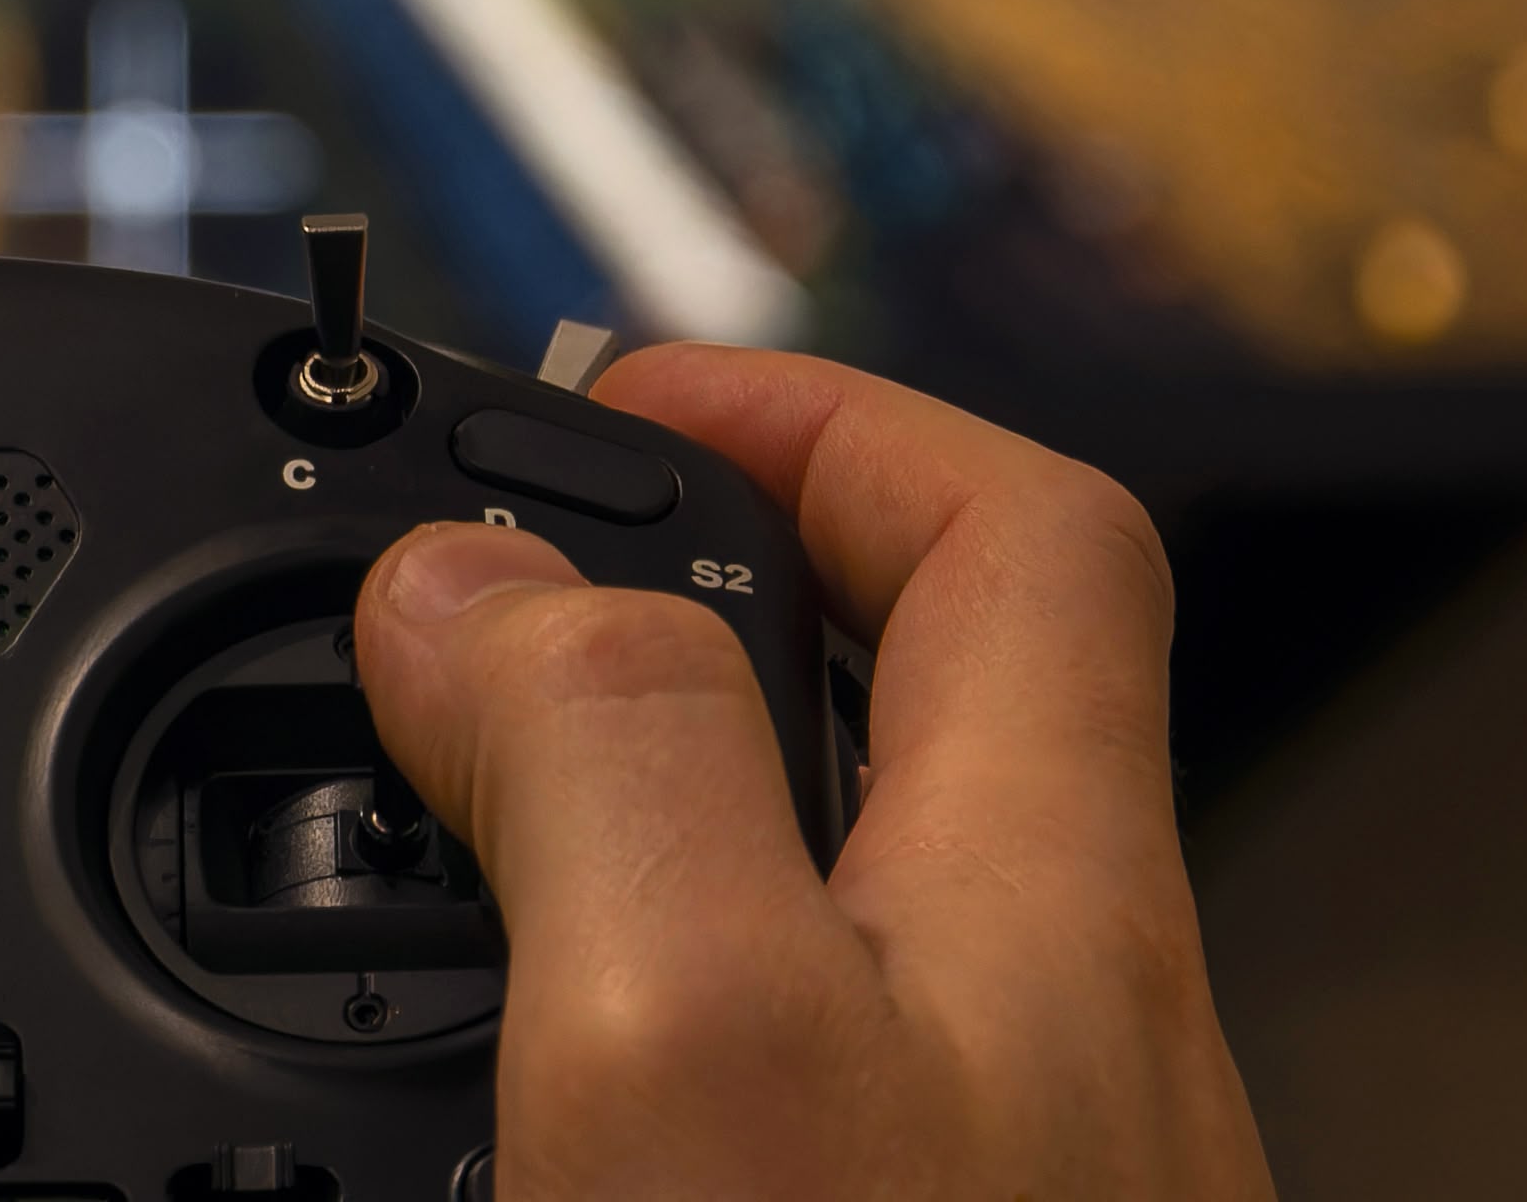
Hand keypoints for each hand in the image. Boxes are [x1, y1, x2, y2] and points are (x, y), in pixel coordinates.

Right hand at [355, 348, 1273, 1200]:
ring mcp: (1010, 1163)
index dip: (822, 415)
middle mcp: (1066, 1028)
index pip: (1018, 529)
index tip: (623, 401)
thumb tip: (474, 580)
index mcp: (1050, 895)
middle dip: (697, 603)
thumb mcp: (695, 1029)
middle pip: (923, 702)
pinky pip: (796, 1068)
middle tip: (496, 613)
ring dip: (646, 825)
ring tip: (460, 838)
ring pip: (843, 899)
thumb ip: (598, 754)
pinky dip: (645, 1022)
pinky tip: (525, 1087)